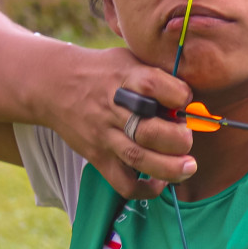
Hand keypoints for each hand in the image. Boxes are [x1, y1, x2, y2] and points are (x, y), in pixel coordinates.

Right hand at [34, 46, 197, 199]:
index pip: (153, 85)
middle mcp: (114, 108)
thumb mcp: (129, 59)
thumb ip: (157, 73)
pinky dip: (145, 189)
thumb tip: (193, 95)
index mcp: (124, 78)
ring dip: (170, 167)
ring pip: (138, 158)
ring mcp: (104, 135)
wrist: (54, 85)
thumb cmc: (103, 71)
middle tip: (188, 138)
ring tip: (189, 167)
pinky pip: (122, 182)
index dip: (179, 94)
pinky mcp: (98, 157)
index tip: (187, 99)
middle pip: (148, 130)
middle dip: (178, 139)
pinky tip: (160, 181)